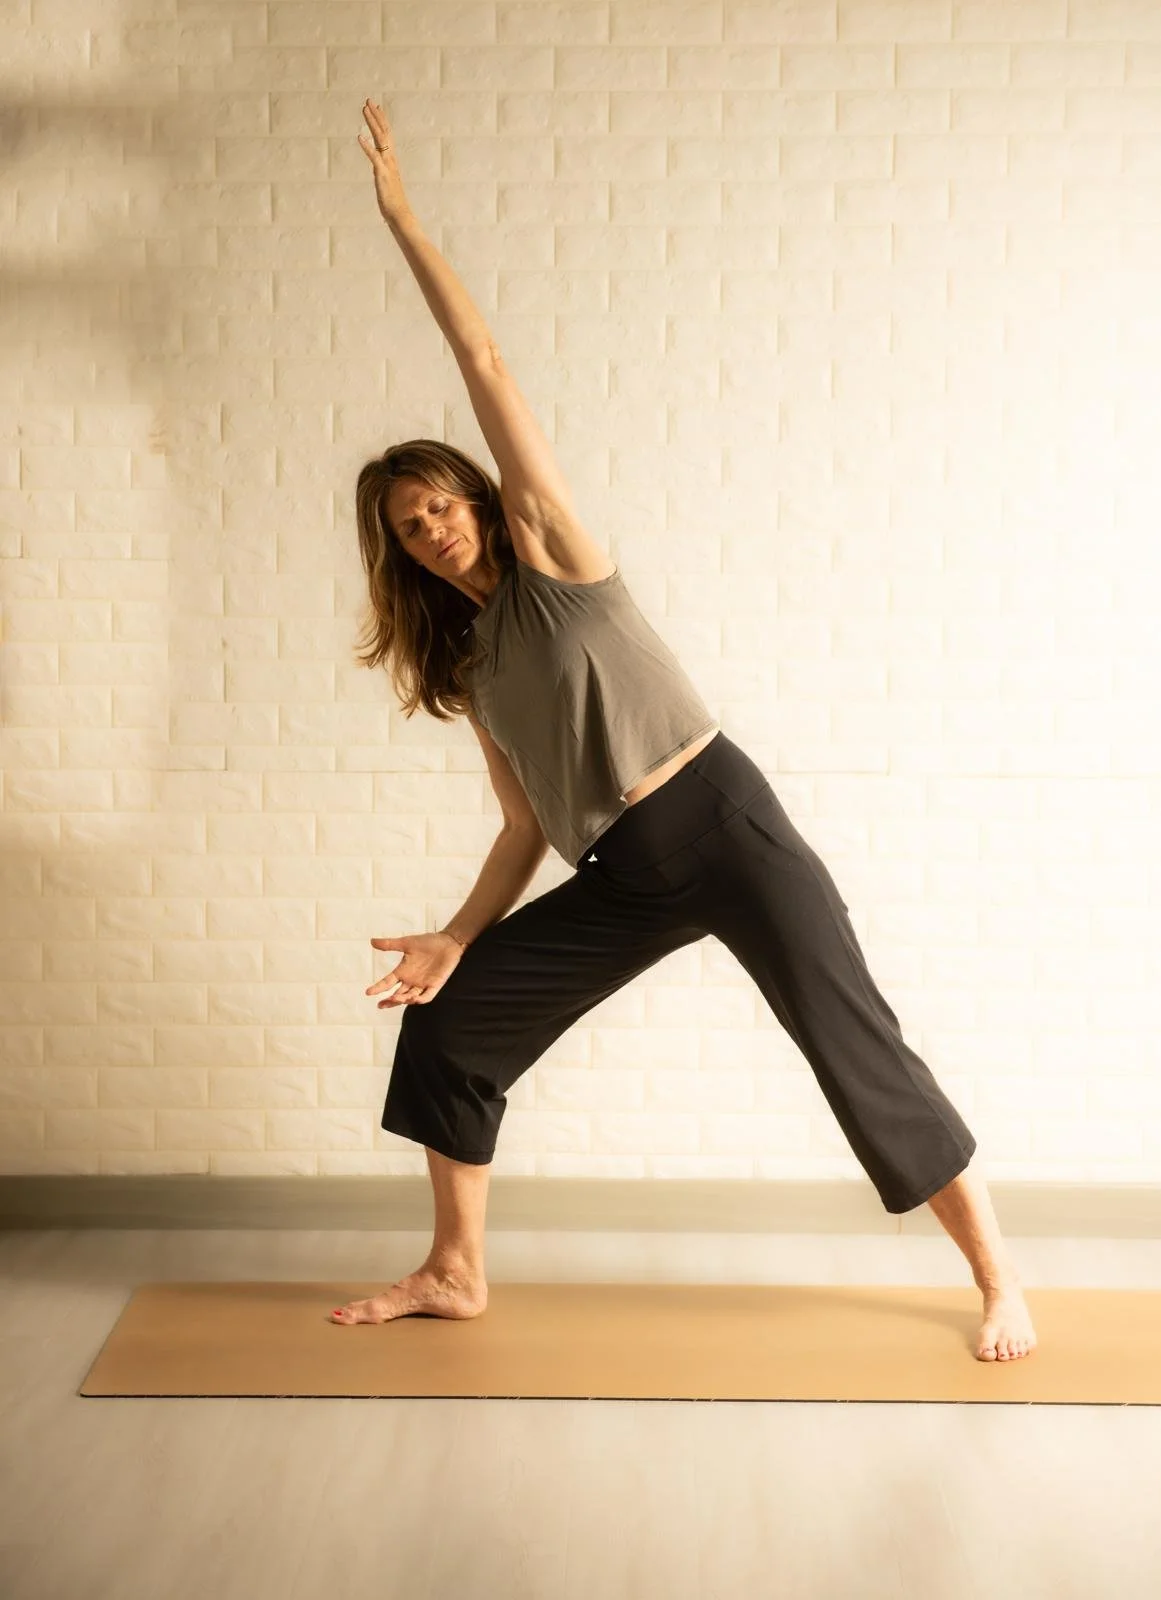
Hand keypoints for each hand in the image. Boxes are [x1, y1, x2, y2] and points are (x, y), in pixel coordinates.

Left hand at [358, 98, 410, 223]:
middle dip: (376, 116)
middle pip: (384, 132)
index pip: (387, 136)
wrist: (400, 215)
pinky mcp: (382, 174)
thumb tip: (379, 168)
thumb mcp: (387, 182)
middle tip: (369, 101)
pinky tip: (359, 137)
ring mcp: (386, 166)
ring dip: (372, 123)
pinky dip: (366, 147)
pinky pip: (373, 158)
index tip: (376, 107)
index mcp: (391, 160)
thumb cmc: (394, 202)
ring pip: (380, 139)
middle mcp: (390, 159)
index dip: (381, 120)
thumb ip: (383, 172)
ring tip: (364, 109)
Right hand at [367, 931, 464, 1007]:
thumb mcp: (406, 943)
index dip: (379, 988)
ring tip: (395, 998)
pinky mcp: (435, 985)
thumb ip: (390, 944)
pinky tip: (413, 999)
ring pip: (410, 997)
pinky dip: (420, 999)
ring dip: (403, 999)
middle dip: (389, 1000)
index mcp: (403, 971)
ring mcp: (423, 983)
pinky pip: (427, 996)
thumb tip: (372, 941)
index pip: (388, 982)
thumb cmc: (428, 942)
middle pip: (398, 994)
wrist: (448, 942)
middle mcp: (411, 980)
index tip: (368, 992)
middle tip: (381, 1004)